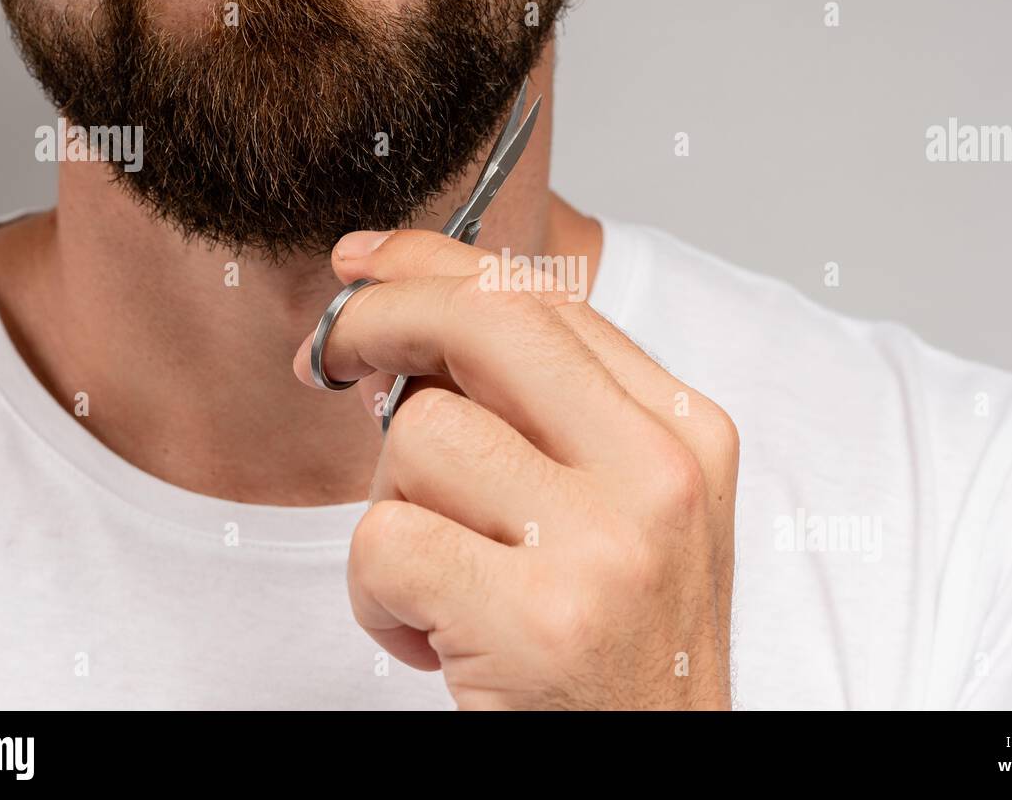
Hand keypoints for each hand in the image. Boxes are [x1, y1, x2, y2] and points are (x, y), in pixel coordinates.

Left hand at [294, 229, 738, 709]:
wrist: (657, 771)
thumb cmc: (619, 643)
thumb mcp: (624, 506)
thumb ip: (545, 412)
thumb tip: (405, 328)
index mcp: (685, 429)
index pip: (543, 297)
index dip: (433, 262)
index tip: (366, 263)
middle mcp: (660, 472)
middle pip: (484, 325)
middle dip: (379, 320)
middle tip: (326, 355)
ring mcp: (605, 545)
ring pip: (418, 438)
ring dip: (393, 509)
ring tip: (441, 578)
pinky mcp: (538, 621)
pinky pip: (384, 542)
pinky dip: (375, 596)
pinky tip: (431, 638)